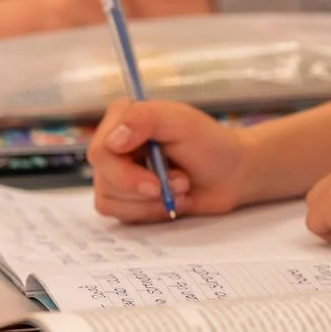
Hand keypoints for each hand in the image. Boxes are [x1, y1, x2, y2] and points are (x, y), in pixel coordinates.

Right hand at [91, 97, 252, 223]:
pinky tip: (171, 202)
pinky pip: (119, 214)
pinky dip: (148, 212)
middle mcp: (114, 143)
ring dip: (151, 200)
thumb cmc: (209, 144)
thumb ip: (144, 119)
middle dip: (144, 188)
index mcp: (122, 117)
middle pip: (104, 177)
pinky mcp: (124, 197)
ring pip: (109, 198)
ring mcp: (116, 171)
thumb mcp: (182, 122)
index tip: (155, 181)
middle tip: (180, 182)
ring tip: (181, 187)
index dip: (123, 170)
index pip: (101, 148)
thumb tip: (112, 140)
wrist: (229, 175)